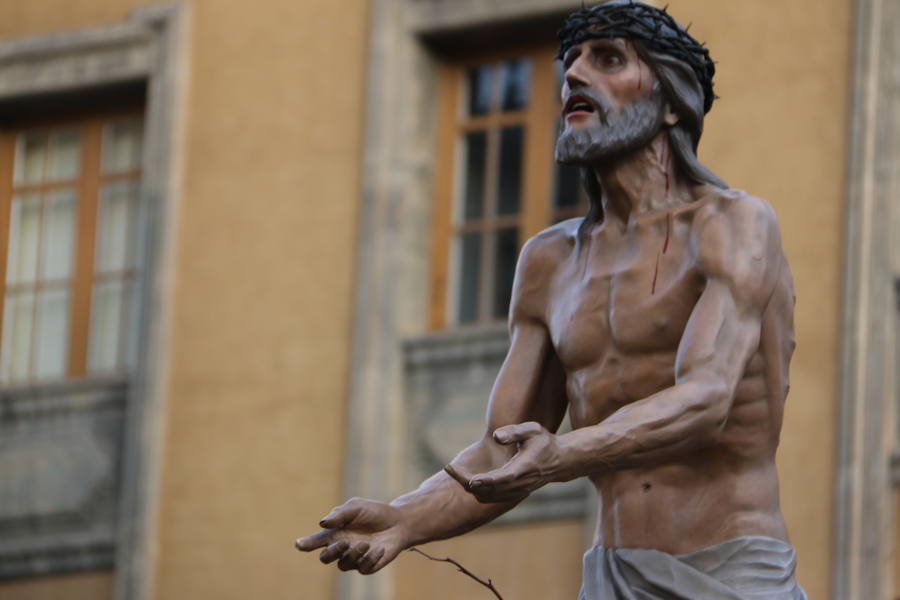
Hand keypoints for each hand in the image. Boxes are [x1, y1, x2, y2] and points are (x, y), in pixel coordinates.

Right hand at [294, 497, 408, 573]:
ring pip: (343, 565)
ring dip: (353, 554)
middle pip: (325, 558)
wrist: (399, 522)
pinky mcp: (367, 566)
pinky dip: (370, 558)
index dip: (305, 544)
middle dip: (332, 552)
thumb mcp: (357, 507)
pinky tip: (379, 548)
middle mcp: (342, 547)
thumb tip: (322, 523)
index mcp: (335, 532)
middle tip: (344, 542)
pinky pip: (362, 568)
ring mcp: (354, 558)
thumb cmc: (375, 512)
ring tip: (366, 542)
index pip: (315, 541)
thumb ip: (339, 514)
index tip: (299, 544)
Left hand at [445, 422, 563, 502]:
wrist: (559, 461)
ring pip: (486, 497)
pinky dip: (477, 491)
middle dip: (466, 481)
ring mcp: (515, 493)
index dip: (483, 480)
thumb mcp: (532, 430)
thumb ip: (514, 432)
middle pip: (487, 490)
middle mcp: (518, 485)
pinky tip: (467, 478)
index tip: (466, 477)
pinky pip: (490, 498)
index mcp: (523, 469)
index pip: (500, 479)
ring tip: (455, 472)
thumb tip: (496, 437)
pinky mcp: (512, 495)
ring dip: (469, 487)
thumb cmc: (544, 442)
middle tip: (449, 468)